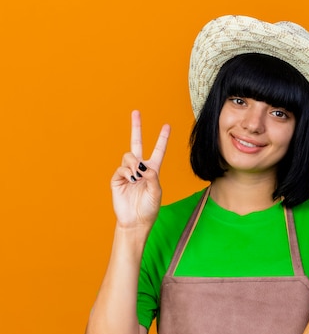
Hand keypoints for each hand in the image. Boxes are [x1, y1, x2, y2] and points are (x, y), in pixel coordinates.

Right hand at [111, 110, 169, 228]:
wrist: (135, 221)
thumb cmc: (149, 208)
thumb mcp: (156, 192)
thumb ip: (152, 177)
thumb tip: (141, 166)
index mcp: (153, 170)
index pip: (158, 150)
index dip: (162, 139)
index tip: (167, 125)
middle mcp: (140, 168)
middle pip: (137, 143)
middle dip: (136, 127)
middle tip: (136, 112)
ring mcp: (128, 172)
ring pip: (129, 156)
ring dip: (134, 163)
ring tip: (137, 176)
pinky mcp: (117, 178)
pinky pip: (121, 168)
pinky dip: (127, 172)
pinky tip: (131, 179)